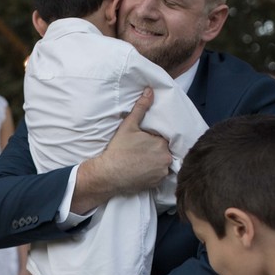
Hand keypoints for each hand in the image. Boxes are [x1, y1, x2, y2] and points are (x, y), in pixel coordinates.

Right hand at [74, 88, 169, 211]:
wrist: (108, 174)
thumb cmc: (118, 149)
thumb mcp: (128, 125)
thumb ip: (141, 108)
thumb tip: (150, 90)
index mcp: (162, 144)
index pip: (165, 138)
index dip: (156, 138)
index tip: (147, 139)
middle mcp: (166, 159)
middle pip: (166, 151)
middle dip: (158, 149)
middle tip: (143, 150)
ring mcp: (162, 173)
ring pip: (164, 163)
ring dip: (158, 161)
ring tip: (143, 160)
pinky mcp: (156, 184)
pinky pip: (160, 176)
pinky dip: (154, 172)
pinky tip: (143, 169)